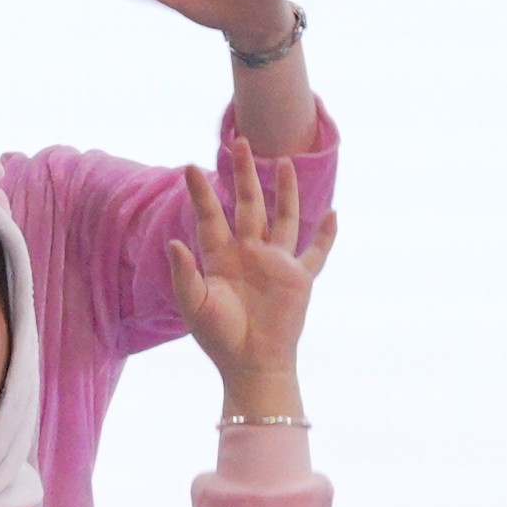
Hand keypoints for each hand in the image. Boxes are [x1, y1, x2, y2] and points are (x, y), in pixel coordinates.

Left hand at [167, 146, 326, 404]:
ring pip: (283, 217)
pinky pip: (316, 253)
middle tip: (241, 142)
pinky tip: (333, 214)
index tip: (190, 167)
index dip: (201, 193)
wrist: (251, 364)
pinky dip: (326, 235)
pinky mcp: (299, 278)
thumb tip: (173, 242)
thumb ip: (184, 274)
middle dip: (244, 175)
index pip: (210, 216)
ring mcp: (276, 263)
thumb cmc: (219, 338)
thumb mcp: (195, 305)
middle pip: (248, 205)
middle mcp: (249, 252)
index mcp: (221, 257)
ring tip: (284, 162)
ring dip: (285, 191)